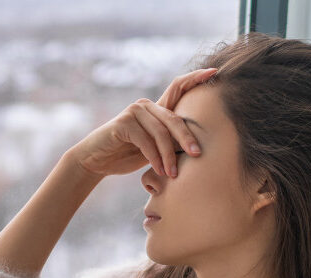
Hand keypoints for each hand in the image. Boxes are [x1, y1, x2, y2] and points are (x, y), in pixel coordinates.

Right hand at [69, 67, 217, 178]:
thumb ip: (168, 141)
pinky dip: (154, 157)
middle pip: (174, 118)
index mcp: (155, 108)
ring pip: (161, 133)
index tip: (214, 72)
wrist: (95, 161)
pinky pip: (145, 141)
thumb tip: (196, 147)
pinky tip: (159, 170)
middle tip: (197, 154)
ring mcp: (134, 112)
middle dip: (187, 138)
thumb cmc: (125, 155)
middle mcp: (145, 105)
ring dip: (168, 155)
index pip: (178, 87)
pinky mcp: (123, 123)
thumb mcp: (152, 147)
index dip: (196, 77)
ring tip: (172, 173)